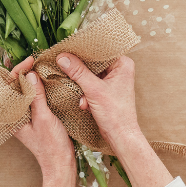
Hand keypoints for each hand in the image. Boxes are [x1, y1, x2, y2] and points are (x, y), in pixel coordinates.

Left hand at [11, 56, 77, 186]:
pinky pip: (30, 97)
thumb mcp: (44, 118)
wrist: (59, 164)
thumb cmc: (50, 146)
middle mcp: (14, 115)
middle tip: (31, 59)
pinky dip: (34, 86)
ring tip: (34, 64)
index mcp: (11, 117)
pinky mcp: (32, 116)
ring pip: (21, 91)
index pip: (9, 87)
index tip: (30, 61)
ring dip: (27, 77)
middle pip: (12, 87)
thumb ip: (35, 96)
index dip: (18, 71)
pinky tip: (41, 79)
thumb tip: (30, 74)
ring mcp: (23, 115)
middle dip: (20, 71)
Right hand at [57, 53, 172, 186]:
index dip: (83, 50)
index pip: (99, 50)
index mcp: (122, 64)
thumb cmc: (115, 114)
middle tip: (65, 69)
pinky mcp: (107, 90)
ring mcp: (113, 80)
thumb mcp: (93, 90)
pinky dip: (85, 93)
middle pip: (93, 62)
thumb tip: (62, 57)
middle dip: (80, 71)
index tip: (66, 50)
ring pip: (90, 74)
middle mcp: (119, 69)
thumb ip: (78, 72)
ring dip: (82, 85)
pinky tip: (84, 104)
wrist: (120, 136)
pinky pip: (91, 84)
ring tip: (81, 96)